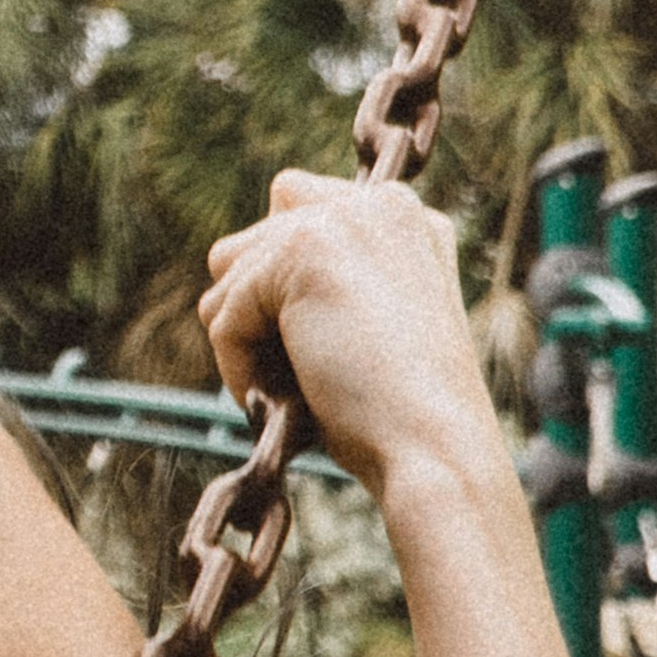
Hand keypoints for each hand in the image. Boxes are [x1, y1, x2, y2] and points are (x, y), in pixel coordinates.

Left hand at [198, 170, 509, 514]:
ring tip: (289, 387)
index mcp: (402, 220)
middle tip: (295, 372)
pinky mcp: (302, 251)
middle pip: (254, 237)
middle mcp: (378, 206)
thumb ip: (321, 282)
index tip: (307, 347)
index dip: (280, 285)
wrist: (434, 450)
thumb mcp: (366, 328)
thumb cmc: (398, 414)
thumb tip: (226, 266)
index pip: (294, 207)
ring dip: (242, 335)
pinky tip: (279, 402)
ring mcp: (342, 220)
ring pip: (229, 267)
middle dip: (256, 309)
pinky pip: (223, 311)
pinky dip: (236, 367)